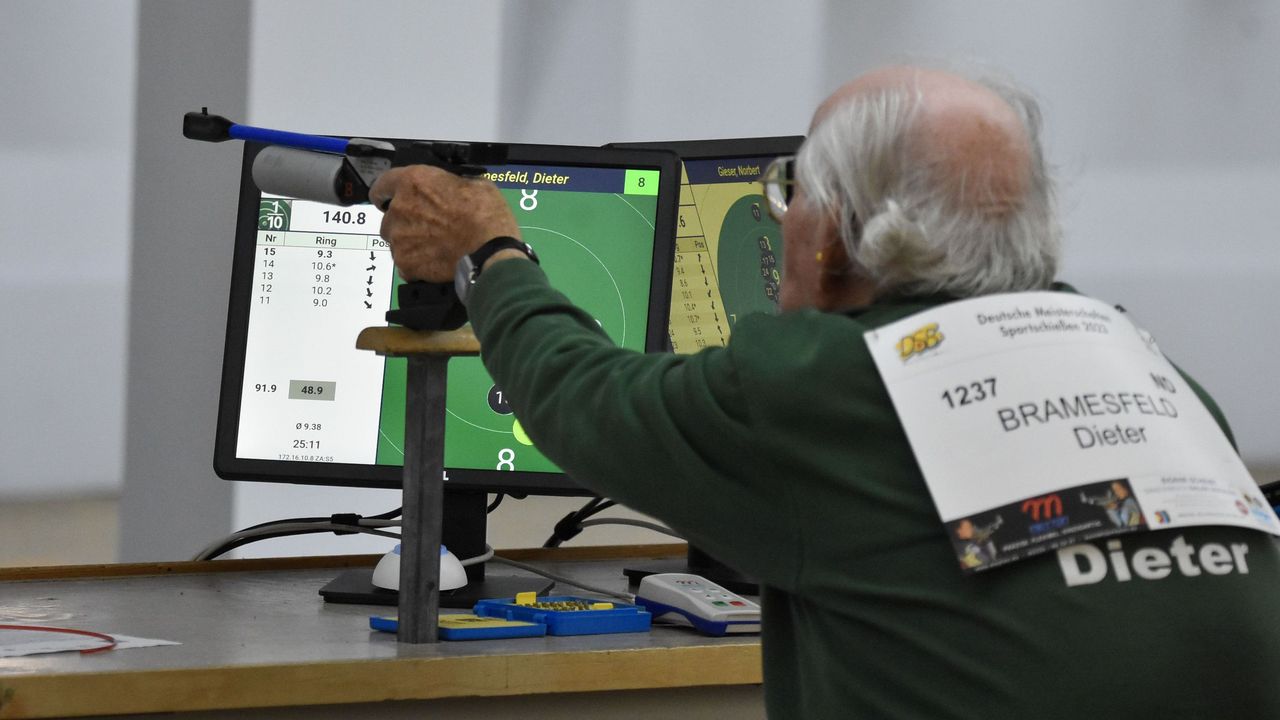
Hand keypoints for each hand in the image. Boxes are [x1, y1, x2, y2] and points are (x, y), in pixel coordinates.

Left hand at [368, 165, 519, 281]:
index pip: (382, 185)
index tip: (390, 200)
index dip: (386, 194)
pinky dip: (416, 264)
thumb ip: (450, 184)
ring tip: (433, 248)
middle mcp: (399, 209)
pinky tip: (435, 263)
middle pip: (390, 217)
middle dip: (404, 222)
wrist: (492, 252)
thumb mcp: (475, 184)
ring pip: (396, 241)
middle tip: (428, 228)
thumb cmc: (487, 214)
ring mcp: (399, 239)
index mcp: (413, 182)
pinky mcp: (405, 264)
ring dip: (409, 243)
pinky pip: (405, 264)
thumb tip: (449, 188)